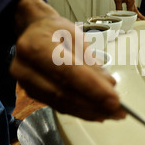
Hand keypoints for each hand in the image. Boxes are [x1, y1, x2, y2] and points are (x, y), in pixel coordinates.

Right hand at [10, 0, 125, 121]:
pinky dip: (80, 111)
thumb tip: (108, 84)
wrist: (32, 32)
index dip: (92, 88)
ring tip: (113, 114)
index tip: (115, 100)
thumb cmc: (54, 30)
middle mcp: (25, 67)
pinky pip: (59, 106)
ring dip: (90, 112)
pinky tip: (97, 113)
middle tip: (119, 111)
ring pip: (62, 104)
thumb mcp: (75, 36)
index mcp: (36, 46)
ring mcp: (26, 84)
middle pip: (64, 93)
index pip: (68, 71)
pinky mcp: (32, 94)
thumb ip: (90, 60)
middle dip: (94, 104)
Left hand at [113, 0, 144, 19]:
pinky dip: (135, 10)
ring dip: (138, 13)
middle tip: (144, 19)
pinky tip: (135, 12)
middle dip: (140, 15)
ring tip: (141, 17)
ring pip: (135, 8)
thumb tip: (118, 14)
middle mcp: (133, 0)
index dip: (131, 17)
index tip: (132, 21)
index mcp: (131, 1)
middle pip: (136, 10)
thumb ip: (119, 7)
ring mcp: (132, 0)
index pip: (132, 11)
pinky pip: (133, 6)